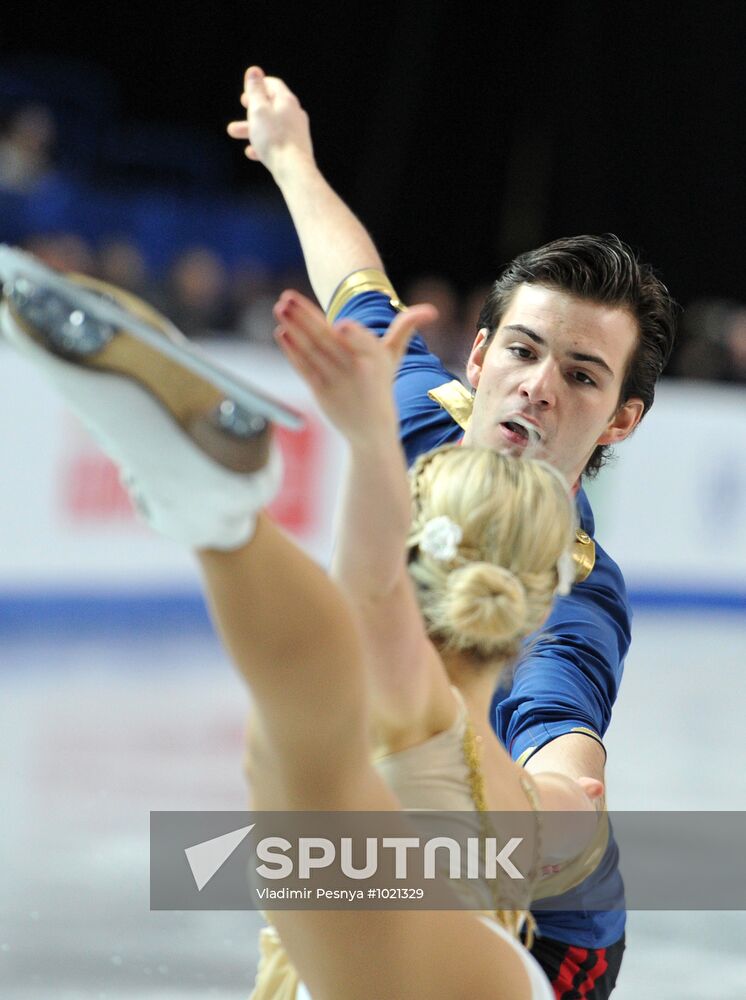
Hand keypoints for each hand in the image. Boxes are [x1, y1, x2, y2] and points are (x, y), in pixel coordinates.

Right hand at [227, 66, 313, 176]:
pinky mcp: (295, 149)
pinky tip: (251, 152)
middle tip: (242, 105)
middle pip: (271, 106)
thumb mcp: (258, 110)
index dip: (259, 84)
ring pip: (271, 126)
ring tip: (234, 132)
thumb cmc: (274, 139)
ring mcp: (296, 133)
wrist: (293, 169)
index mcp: (287, 101)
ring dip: (252, 127)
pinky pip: (276, 143)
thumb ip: (255, 91)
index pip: (273, 84)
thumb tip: (254, 71)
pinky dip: (262, 144)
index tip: (247, 89)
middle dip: (252, 107)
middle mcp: (295, 115)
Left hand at [273, 290, 436, 445]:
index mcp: (376, 359)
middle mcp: (356, 370)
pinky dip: (292, 350)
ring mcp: (336, 382)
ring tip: (280, 307)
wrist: (371, 430)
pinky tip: (282, 331)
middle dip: (306, 317)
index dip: (354, 336)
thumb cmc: (381, 386)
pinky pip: (304, 367)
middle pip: (328, 340)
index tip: (341, 324)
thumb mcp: (394, 357)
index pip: (364, 344)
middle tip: (287, 297)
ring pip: (312, 350)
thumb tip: (431, 310)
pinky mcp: (321, 392)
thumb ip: (405, 328)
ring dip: (294, 327)